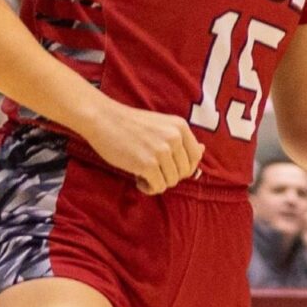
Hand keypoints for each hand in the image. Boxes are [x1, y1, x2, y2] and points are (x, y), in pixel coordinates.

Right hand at [87, 101, 202, 193]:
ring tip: (143, 173)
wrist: (102, 118)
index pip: (196, 156)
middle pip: (185, 172)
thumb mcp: (162, 125)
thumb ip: (181, 139)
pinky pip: (158, 187)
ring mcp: (161, 151)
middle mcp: (175, 138)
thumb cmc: (130, 124)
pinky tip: (138, 179)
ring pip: (172, 181)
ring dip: (158, 182)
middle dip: (169, 175)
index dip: (184, 167)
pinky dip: (149, 188)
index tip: (168, 167)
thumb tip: (204, 151)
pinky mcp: (147, 164)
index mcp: (180, 127)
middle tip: (153, 170)